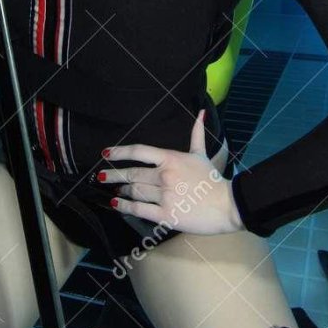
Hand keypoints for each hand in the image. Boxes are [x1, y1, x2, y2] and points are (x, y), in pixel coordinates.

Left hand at [99, 110, 244, 235]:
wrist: (227, 205)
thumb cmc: (213, 179)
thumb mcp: (202, 154)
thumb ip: (196, 133)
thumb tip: (202, 112)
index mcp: (171, 158)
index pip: (140, 152)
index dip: (120, 152)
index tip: (106, 154)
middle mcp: (165, 176)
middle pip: (132, 174)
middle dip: (114, 175)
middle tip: (101, 177)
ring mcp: (164, 196)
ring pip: (134, 191)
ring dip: (121, 190)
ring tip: (113, 190)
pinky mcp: (166, 215)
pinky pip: (139, 209)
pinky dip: (125, 207)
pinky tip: (116, 204)